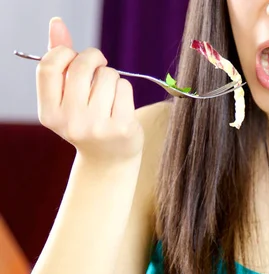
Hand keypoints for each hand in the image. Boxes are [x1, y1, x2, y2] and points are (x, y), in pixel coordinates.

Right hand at [36, 17, 143, 161]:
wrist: (110, 160)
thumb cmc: (87, 121)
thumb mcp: (67, 97)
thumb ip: (60, 61)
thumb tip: (58, 24)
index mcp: (50, 114)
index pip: (49, 66)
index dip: (65, 54)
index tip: (76, 58)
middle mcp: (71, 122)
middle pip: (82, 66)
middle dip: (94, 59)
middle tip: (100, 66)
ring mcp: (97, 126)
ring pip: (107, 75)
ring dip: (111, 78)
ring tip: (109, 95)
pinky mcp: (122, 128)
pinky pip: (124, 88)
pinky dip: (124, 90)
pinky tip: (121, 105)